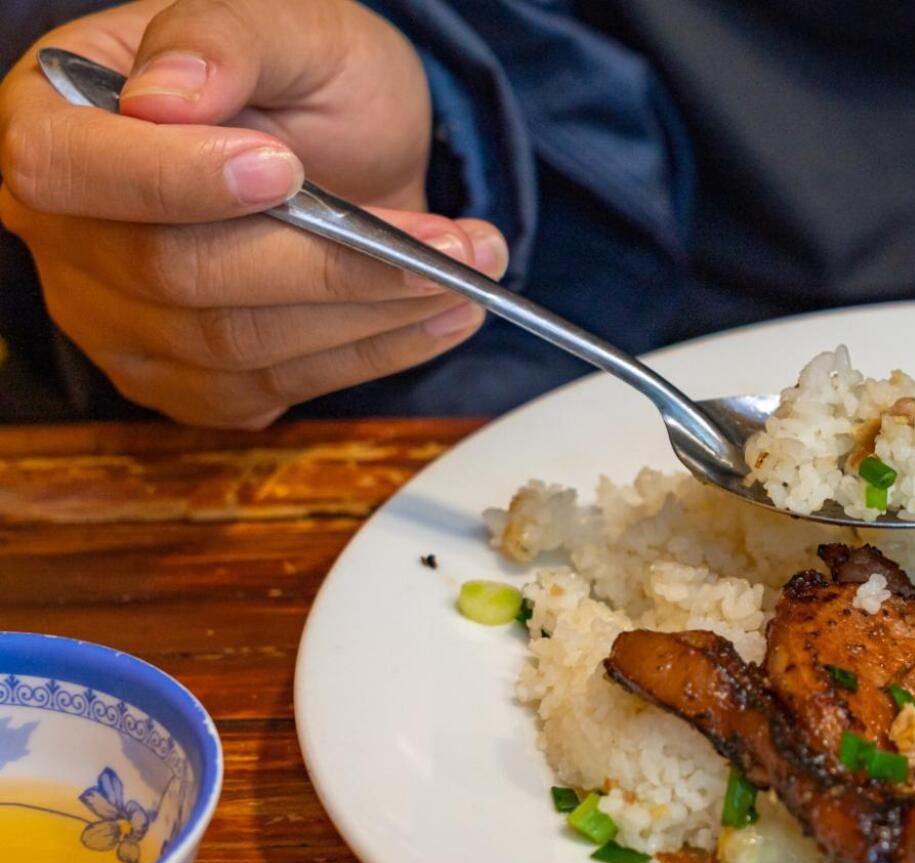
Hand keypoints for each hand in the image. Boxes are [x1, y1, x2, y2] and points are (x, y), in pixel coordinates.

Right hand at [0, 0, 506, 427]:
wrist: (345, 144)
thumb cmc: (298, 75)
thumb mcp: (283, 21)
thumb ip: (225, 40)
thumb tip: (169, 95)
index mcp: (55, 117)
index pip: (65, 167)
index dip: (171, 179)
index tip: (282, 169)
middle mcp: (68, 232)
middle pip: (174, 274)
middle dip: (326, 261)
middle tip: (447, 241)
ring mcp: (120, 319)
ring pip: (237, 344)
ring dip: (370, 312)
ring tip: (471, 270)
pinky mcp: (189, 381)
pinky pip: (276, 386)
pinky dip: (372, 355)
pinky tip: (440, 316)